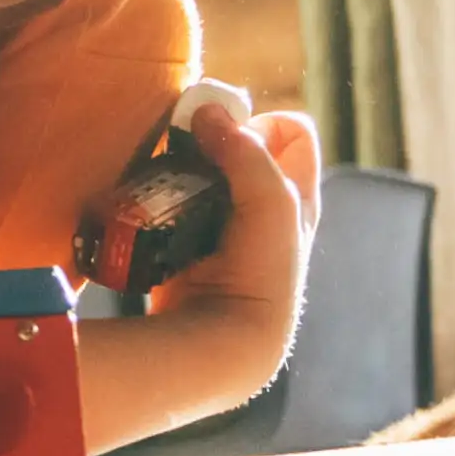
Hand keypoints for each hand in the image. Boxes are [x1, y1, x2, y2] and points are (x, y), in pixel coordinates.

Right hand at [153, 80, 321, 318]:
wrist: (226, 343)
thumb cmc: (262, 272)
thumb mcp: (270, 202)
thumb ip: (245, 151)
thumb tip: (207, 112)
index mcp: (300, 198)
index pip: (294, 133)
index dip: (266, 123)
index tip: (234, 138)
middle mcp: (270, 215)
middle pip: (243, 152)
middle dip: (216, 144)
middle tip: (191, 151)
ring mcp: (228, 235)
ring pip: (205, 179)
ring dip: (185, 171)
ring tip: (167, 178)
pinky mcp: (193, 252)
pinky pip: (176, 210)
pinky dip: (165, 200)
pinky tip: (154, 206)